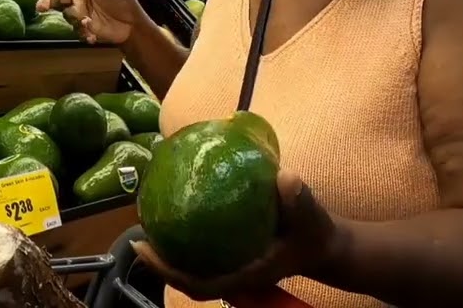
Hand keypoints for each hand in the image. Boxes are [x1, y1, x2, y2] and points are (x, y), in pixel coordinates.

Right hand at [24, 0, 143, 44]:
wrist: (133, 25)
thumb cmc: (125, 2)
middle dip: (46, 1)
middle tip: (40, 7)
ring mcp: (79, 13)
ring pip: (66, 14)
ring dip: (74, 17)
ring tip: (86, 20)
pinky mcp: (84, 28)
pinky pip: (77, 30)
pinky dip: (83, 33)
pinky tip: (92, 36)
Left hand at [131, 171, 340, 304]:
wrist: (325, 245)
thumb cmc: (315, 234)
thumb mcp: (312, 217)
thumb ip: (299, 199)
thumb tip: (284, 176)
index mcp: (247, 274)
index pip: (200, 285)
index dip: (169, 273)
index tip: (144, 249)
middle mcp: (234, 274)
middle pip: (187, 279)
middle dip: (159, 263)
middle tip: (137, 236)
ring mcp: (233, 266)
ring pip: (192, 267)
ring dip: (168, 251)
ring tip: (149, 223)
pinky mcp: (233, 254)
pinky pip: (202, 252)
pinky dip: (185, 238)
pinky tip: (176, 212)